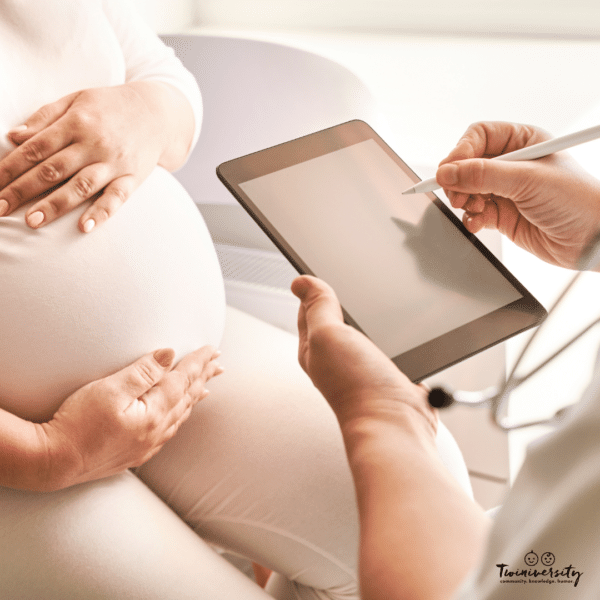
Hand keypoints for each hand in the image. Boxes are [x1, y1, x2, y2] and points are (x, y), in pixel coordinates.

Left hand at [1, 82, 190, 231]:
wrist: (157, 113)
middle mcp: (94, 143)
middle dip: (23, 190)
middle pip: (52, 169)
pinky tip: (84, 227)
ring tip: (31, 222)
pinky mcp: (133, 178)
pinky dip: (101, 213)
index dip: (10, 168)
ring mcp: (115, 163)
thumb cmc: (110, 107)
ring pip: (80, 186)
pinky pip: (116, 198)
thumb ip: (44, 118)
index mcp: (76, 122)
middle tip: (0, 209)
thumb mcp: (76, 100)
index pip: (36, 148)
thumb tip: (12, 137)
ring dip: (55, 204)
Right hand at [37, 346, 222, 489]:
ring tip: (206, 386)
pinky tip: (177, 415)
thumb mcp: (110, 389)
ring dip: (194, 397)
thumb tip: (170, 355)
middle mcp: (157, 431)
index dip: (199, 363)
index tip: (213, 349)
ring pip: (180, 415)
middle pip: (187, 398)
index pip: (184, 381)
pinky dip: (179, 416)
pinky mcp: (134, 453)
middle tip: (219, 364)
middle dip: (203, 378)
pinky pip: (168, 430)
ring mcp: (147, 445)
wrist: (51, 462)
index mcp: (154, 413)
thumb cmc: (77, 423)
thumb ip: (143, 372)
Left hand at [291, 275, 435, 431]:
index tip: (322, 268)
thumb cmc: (357, 387)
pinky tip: (402, 330)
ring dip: (373, 317)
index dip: (315, 287)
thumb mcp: (328, 334)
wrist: (395, 422)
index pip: (309, 308)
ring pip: (366, 330)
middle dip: (345, 298)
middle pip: (338, 318)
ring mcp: (364, 365)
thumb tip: (301, 281)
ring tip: (376, 300)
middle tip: (350, 280)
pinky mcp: (390, 372)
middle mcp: (337, 357)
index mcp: (315, 347)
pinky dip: (396, 336)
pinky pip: (390, 346)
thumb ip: (317, 306)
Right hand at [436, 121, 599, 268]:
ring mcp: (506, 190)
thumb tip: (447, 172)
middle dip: (459, 181)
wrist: (592, 240)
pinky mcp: (502, 214)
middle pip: (467, 165)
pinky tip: (479, 223)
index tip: (450, 170)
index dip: (461, 152)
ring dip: (464, 201)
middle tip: (459, 195)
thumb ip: (483, 175)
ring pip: (467, 190)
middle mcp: (512, 164)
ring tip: (474, 209)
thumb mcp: (527, 180)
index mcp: (524, 142)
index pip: (479, 137)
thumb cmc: (577, 201)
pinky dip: (471, 219)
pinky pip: (474, 213)